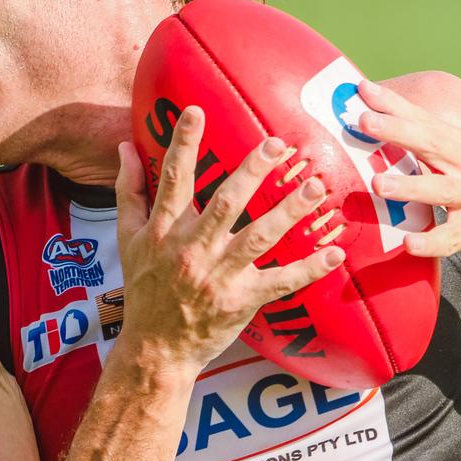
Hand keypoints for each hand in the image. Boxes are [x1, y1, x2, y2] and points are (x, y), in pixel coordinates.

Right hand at [114, 105, 344, 372]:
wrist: (155, 349)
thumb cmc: (144, 288)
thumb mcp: (126, 238)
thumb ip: (129, 189)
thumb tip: (125, 146)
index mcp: (162, 231)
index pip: (173, 179)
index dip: (183, 144)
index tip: (196, 111)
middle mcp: (190, 250)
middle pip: (225, 204)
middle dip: (252, 172)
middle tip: (278, 144)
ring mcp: (219, 277)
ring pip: (258, 238)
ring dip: (289, 212)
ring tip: (315, 188)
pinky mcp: (242, 301)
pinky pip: (280, 282)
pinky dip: (309, 269)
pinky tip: (335, 253)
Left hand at [356, 80, 460, 296]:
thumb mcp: (459, 170)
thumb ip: (425, 151)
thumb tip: (377, 125)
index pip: (425, 120)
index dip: (395, 104)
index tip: (362, 88)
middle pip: (433, 144)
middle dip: (398, 130)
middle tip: (364, 120)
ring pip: (443, 190)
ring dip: (409, 186)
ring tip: (377, 184)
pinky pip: (454, 238)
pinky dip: (432, 240)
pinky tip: (408, 243)